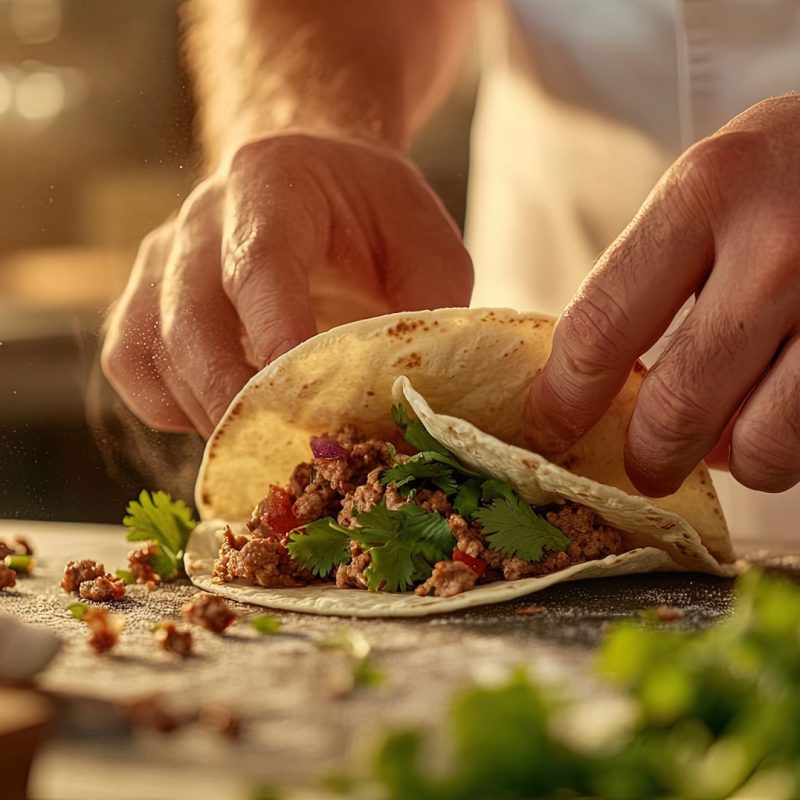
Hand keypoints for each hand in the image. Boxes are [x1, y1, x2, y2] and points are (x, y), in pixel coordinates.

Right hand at [102, 133, 472, 436]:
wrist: (313, 176)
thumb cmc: (371, 212)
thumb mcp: (426, 242)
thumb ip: (425, 309)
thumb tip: (410, 398)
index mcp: (271, 185)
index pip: (258, 266)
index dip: (276, 338)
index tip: (306, 403)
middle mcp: (200, 222)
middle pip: (189, 322)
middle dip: (235, 399)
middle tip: (285, 453)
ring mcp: (161, 262)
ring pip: (151, 353)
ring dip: (207, 413)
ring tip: (265, 444)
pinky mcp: (144, 300)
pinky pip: (135, 369)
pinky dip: (174, 408)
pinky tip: (226, 415)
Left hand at [524, 95, 799, 495]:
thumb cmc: (792, 164)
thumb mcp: (710, 183)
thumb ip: (653, 275)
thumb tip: (613, 389)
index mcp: (704, 195)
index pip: (601, 330)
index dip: (563, 401)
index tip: (550, 431)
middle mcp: (777, 248)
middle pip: (677, 407)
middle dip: (646, 459)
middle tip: (642, 467)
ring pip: (760, 446)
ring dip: (729, 462)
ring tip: (720, 442)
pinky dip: (783, 447)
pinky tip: (773, 414)